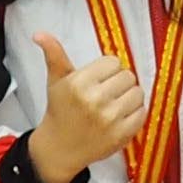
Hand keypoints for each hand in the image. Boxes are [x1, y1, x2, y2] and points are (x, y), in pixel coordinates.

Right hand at [24, 26, 146, 182]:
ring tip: (114, 104)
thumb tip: (40, 33)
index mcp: (79, 83)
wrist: (59, 148)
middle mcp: (95, 100)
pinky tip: (120, 116)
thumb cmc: (60, 111)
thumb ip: (54, 54)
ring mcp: (110, 119)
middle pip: (128, 76)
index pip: (113, 62)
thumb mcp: (56, 81)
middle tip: (107, 92)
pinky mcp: (122, 135)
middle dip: (119, 82)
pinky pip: (142, 113)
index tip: (99, 79)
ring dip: (129, 96)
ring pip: (138, 92)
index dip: (108, 70)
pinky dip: (135, 113)